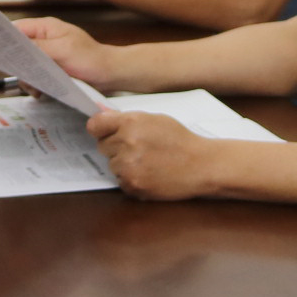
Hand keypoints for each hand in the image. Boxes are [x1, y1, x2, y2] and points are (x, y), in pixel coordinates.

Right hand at [14, 16, 117, 88]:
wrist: (109, 74)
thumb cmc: (90, 58)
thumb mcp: (62, 51)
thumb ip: (38, 47)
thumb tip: (15, 45)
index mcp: (45, 27)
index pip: (16, 29)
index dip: (4, 39)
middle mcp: (43, 39)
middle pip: (17, 49)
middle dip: (17, 65)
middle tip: (23, 77)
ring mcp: (46, 55)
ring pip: (24, 65)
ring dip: (27, 78)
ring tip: (36, 89)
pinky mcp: (50, 69)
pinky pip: (34, 76)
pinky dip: (35, 85)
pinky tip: (41, 93)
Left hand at [88, 110, 217, 200]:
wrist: (201, 165)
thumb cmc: (180, 140)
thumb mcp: (155, 120)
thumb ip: (126, 118)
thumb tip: (100, 111)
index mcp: (130, 123)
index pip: (95, 125)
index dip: (101, 129)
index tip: (105, 132)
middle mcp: (126, 143)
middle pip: (102, 146)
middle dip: (116, 147)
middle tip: (139, 148)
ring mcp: (128, 166)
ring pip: (111, 164)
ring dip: (123, 164)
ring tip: (147, 161)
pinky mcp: (133, 185)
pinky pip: (120, 180)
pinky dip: (131, 179)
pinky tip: (149, 173)